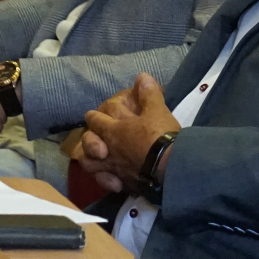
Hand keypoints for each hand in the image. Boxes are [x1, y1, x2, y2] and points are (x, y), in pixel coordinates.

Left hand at [81, 73, 179, 190]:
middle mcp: (108, 148)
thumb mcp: (158, 110)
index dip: (95, 114)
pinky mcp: (122, 182)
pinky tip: (111, 179)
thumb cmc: (161, 135)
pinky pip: (106, 182)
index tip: (93, 113)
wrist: (169, 165)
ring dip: (90, 159)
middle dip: (89, 135)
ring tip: (96, 157)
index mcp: (114, 129)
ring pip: (90, 163)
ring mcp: (112, 167)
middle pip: (89, 141)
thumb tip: (142, 76)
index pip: (97, 118)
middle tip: (93, 132)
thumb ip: (149, 94)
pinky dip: (105, 179)